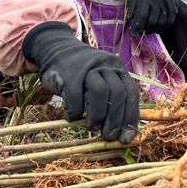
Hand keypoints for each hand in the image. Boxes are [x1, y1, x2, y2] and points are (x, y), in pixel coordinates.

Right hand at [22, 22, 138, 142]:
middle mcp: (106, 66)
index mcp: (118, 68)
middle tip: (107, 136)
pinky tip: (71, 117)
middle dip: (115, 120)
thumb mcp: (101, 79)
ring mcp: (88, 68)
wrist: (55, 49)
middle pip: (117, 93)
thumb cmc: (81, 73)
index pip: (131, 94)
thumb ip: (111, 98)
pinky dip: (74, 112)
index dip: (130, 117)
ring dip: (97, 116)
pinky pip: (75, 97)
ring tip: (91, 127)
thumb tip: (120, 132)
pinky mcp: (69, 74)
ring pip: (99, 92)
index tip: (125, 138)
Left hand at [126, 0, 178, 37]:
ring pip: (162, 23)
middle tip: (140, 33)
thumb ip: (132, 5)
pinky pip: (170, 20)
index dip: (136, 27)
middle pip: (152, 21)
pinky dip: (164, 27)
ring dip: (154, 30)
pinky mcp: (174, 5)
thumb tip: (128, 19)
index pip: (141, 16)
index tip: (132, 34)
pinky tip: (158, 28)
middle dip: (145, 30)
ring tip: (148, 31)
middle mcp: (158, 1)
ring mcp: (168, 3)